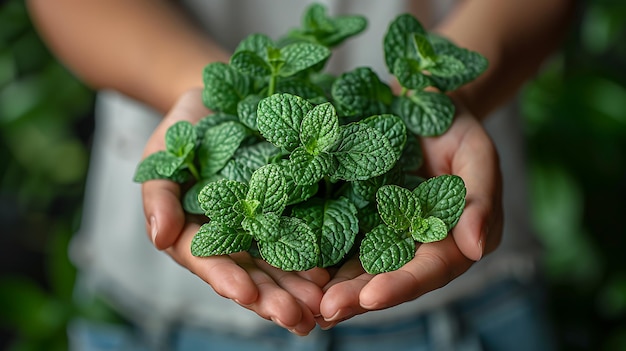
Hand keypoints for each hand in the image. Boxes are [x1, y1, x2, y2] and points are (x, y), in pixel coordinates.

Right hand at [141, 88, 329, 335]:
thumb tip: (159, 237)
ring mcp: (262, 227)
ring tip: (320, 308)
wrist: (219, 103)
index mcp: (198, 236)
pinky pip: (301, 235)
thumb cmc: (182, 131)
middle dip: (272, 299)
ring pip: (280, 265)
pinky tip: (331, 274)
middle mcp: (233, 239)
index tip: (246, 294)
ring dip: (298, 290)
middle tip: (297, 319)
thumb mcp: (161, 158)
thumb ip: (158, 197)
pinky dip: (314, 256)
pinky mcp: (288, 209)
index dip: (227, 279)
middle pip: (252, 276)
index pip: (212, 263)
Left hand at [317, 103, 503, 327]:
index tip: (372, 296)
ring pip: (358, 266)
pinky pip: (337, 237)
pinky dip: (318, 255)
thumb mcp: (477, 156)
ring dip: (333, 286)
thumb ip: (479, 200)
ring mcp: (382, 232)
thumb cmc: (457, 130)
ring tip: (306, 303)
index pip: (428, 269)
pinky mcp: (356, 215)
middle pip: (387, 277)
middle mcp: (414, 245)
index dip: (401, 284)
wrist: (421, 105)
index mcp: (450, 240)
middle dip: (358, 296)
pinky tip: (295, 268)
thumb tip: (477, 249)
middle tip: (327, 310)